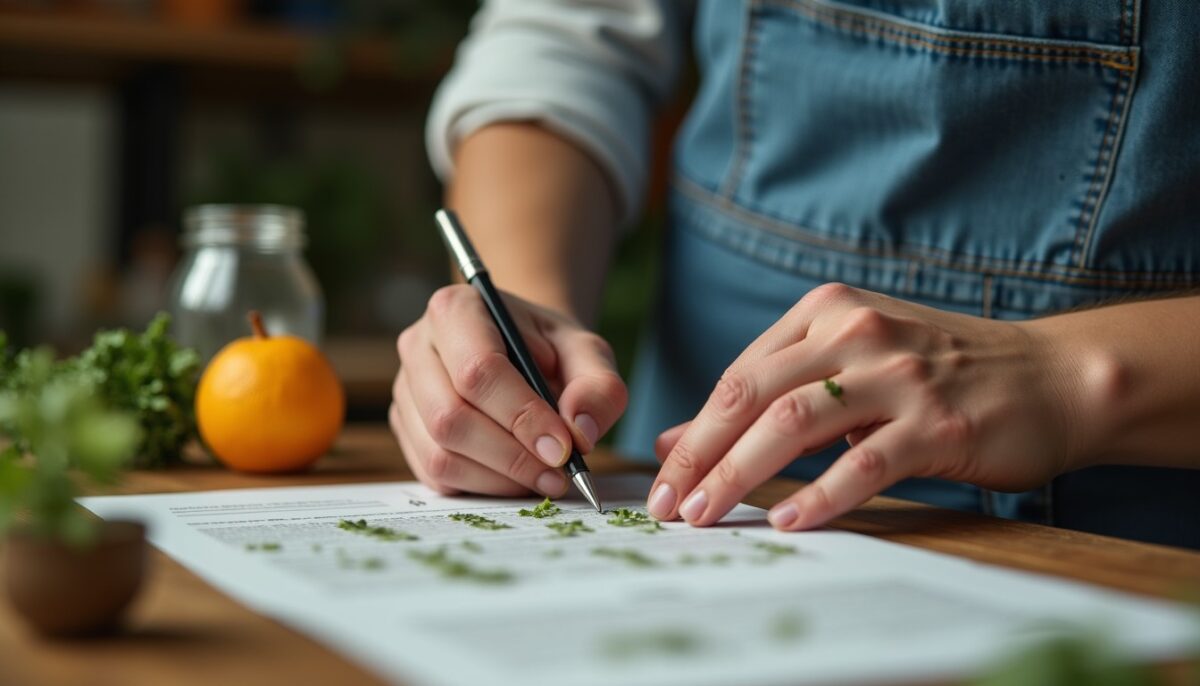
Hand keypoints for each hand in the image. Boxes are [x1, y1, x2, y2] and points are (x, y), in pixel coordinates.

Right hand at [391, 285, 627, 496]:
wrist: (523, 352)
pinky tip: (516, 477)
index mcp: (456, 309)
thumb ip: (597, 387)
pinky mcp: (406, 428)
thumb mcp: (587, 353)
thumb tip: (580, 432)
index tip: (563, 448)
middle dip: (511, 456)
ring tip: (545, 477)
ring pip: (439, 454)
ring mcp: (406, 390)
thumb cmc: (550, 350)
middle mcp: (418, 347)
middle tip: (559, 473)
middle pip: (451, 417)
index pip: (478, 370)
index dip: (522, 416)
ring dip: (499, 478)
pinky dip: (482, 486)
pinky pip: (434, 474)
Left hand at [646, 283, 1081, 530]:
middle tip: (669, 505)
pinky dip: (821, 495)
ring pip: (795, 423)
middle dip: (701, 455)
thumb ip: (770, 393)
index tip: (663, 478)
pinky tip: (789, 522)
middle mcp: (856, 333)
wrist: (1050, 377)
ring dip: (741, 474)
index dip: (694, 430)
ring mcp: (898, 375)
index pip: (740, 375)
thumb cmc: (940, 374)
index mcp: (827, 313)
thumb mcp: (848, 366)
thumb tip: (678, 435)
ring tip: (707, 515)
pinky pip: (864, 462)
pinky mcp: (937, 422)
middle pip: (754, 396)